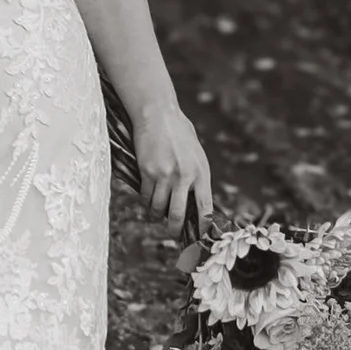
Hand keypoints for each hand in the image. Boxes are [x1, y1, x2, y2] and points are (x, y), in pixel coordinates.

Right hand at [124, 95, 212, 239]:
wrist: (158, 114)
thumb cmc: (179, 132)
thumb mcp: (196, 154)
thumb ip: (196, 176)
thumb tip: (195, 199)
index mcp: (201, 173)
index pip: (205, 207)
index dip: (202, 225)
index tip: (200, 235)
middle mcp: (184, 177)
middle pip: (179, 215)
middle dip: (175, 229)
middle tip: (173, 233)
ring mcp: (165, 176)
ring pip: (159, 208)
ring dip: (157, 214)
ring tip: (157, 213)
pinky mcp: (147, 172)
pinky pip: (146, 197)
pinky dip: (146, 201)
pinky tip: (147, 198)